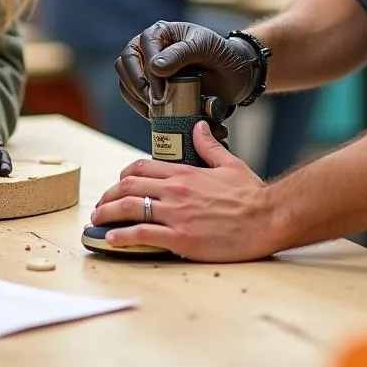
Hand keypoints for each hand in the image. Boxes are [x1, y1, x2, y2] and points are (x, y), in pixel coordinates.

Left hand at [89, 122, 277, 261]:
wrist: (268, 218)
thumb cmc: (252, 194)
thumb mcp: (230, 163)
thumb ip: (209, 145)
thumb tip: (199, 126)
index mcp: (184, 172)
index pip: (141, 168)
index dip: (123, 176)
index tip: (118, 186)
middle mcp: (175, 190)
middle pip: (127, 186)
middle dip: (109, 195)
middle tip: (100, 205)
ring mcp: (176, 214)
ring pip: (129, 208)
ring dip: (107, 214)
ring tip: (98, 221)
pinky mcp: (181, 238)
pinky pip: (143, 234)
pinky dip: (122, 236)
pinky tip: (112, 239)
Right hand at [115, 21, 265, 127]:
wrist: (235, 74)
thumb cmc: (222, 55)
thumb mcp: (206, 47)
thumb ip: (182, 53)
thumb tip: (155, 66)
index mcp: (162, 32)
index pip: (144, 45)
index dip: (149, 68)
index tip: (160, 90)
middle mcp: (149, 46)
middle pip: (127, 61)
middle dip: (138, 84)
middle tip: (155, 102)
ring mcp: (146, 66)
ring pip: (125, 79)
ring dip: (137, 96)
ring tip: (156, 109)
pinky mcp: (148, 84)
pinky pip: (131, 94)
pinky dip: (138, 105)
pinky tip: (153, 114)